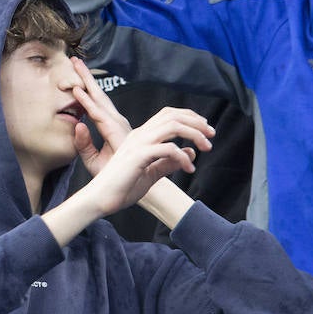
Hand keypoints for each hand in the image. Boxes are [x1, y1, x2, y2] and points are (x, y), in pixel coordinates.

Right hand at [69, 57, 212, 213]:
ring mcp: (138, 144)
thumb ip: (169, 162)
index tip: (205, 128)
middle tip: (212, 134)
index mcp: (141, 136)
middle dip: (197, 122)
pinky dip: (183, 157)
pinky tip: (189, 168)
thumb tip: (190, 153)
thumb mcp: (151, 173)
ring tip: (207, 147)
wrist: (100, 199)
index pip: (168, 114)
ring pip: (173, 126)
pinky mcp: (138, 156)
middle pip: (173, 116)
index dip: (189, 116)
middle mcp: (139, 135)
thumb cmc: (122, 187)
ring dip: (194, 134)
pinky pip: (168, 149)